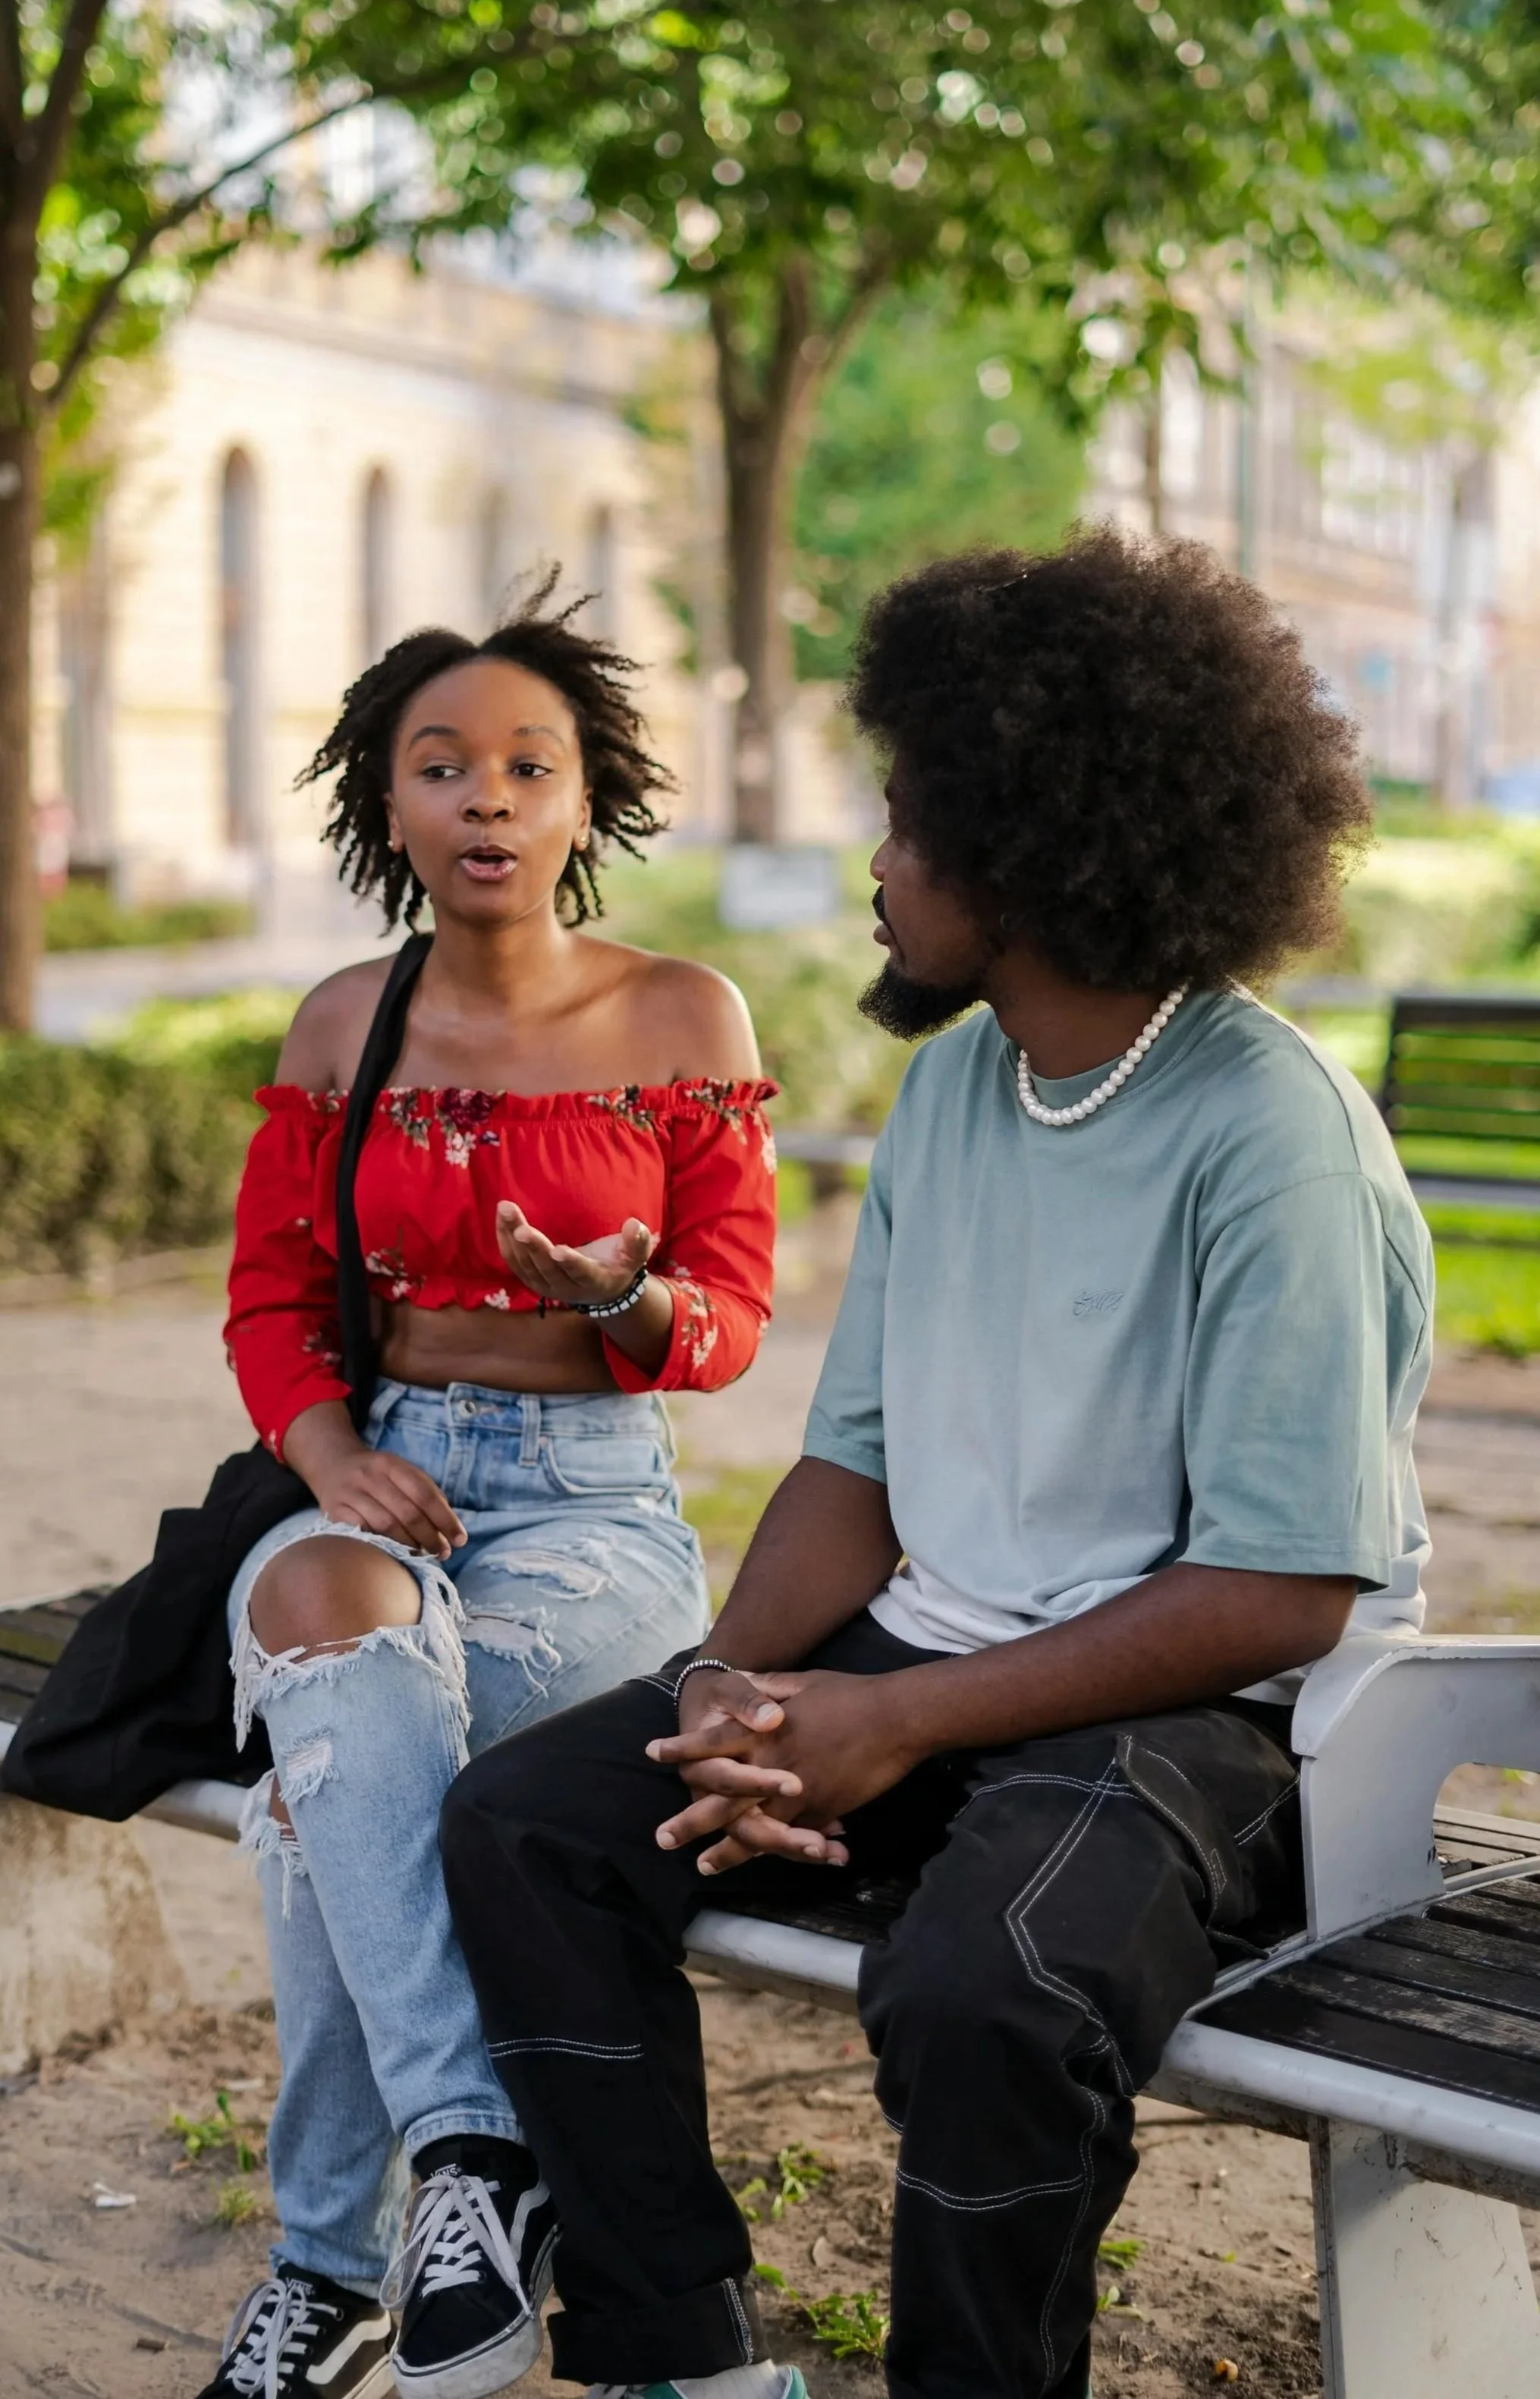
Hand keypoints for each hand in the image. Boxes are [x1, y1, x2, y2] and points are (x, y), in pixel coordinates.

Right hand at [312, 1448, 465, 1558]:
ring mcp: (350, 1494)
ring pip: (386, 1526)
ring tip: (423, 1555)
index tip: (460, 1539)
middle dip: (430, 1537)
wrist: (332, 1466)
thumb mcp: (401, 1473)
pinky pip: (364, 1534)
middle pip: (408, 1513)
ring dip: (410, 1546)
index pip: (425, 1494)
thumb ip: (426, 1495)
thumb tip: (451, 1531)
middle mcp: (369, 1476)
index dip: (445, 1519)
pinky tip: (394, 1554)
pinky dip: (383, 1546)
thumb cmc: (377, 1476)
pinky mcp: (334, 1512)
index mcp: (391, 1464)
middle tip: (443, 1553)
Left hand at [495, 1202, 658, 1307]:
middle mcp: (567, 1289)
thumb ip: (637, 1241)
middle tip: (521, 1227)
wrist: (601, 1289)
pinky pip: (514, 1262)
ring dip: (513, 1238)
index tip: (557, 1250)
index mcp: (595, 1282)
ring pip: (526, 1265)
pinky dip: (505, 1240)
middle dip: (534, 1247)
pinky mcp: (531, 1279)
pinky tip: (502, 1218)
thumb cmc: (619, 1265)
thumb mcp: (635, 1256)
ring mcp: (546, 1286)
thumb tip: (634, 1225)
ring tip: (506, 1210)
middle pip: (547, 1270)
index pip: (581, 1274)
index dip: (570, 1264)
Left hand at [648, 1669, 920, 1874]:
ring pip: (753, 1827)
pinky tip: (760, 1863)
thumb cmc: (850, 1694)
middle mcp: (772, 1762)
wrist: (894, 1717)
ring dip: (727, 1850)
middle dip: (690, 1820)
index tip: (652, 1753)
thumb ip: (769, 1689)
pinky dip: (778, 1850)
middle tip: (661, 1838)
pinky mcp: (821, 1807)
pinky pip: (794, 1834)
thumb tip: (748, 1681)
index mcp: (764, 1729)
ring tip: (703, 1866)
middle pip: (721, 1797)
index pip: (713, 1741)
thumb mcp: (802, 1682)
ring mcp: (797, 1789)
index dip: (682, 1748)